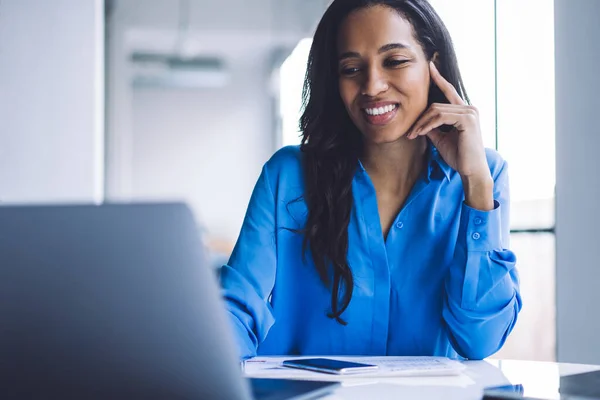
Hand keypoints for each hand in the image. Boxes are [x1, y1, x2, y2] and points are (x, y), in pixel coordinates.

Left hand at [407, 62, 493, 209]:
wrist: (471, 171)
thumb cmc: (458, 156)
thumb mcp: (441, 138)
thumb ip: (432, 126)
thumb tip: (419, 121)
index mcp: (465, 111)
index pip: (449, 91)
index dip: (439, 78)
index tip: (430, 66)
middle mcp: (469, 109)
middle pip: (436, 104)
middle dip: (420, 118)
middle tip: (410, 132)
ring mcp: (470, 113)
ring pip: (436, 110)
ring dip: (422, 123)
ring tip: (414, 134)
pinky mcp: (467, 119)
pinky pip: (441, 117)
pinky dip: (428, 125)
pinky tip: (421, 133)